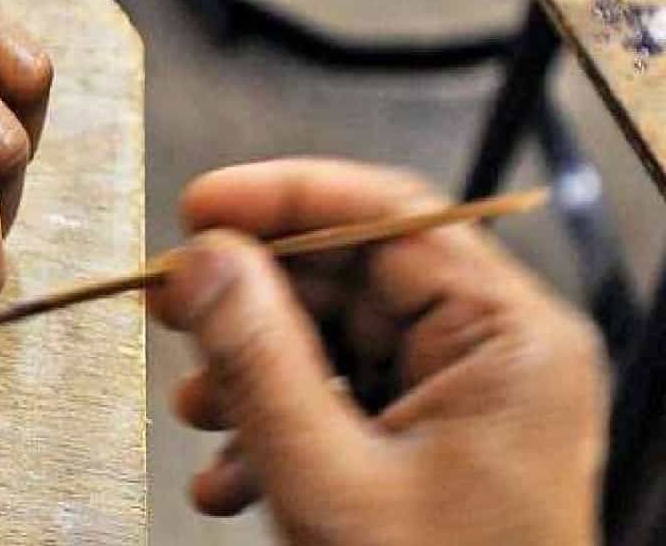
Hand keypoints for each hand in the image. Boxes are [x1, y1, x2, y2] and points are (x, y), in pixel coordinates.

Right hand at [149, 159, 607, 545]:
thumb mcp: (329, 478)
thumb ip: (258, 358)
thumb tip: (202, 260)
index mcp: (507, 339)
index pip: (388, 214)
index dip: (282, 196)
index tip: (197, 208)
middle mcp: (494, 352)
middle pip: (351, 276)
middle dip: (251, 301)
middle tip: (168, 307)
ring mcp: (462, 397)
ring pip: (334, 338)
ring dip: (252, 373)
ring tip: (196, 416)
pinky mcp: (430, 438)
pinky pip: (340, 395)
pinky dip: (276, 424)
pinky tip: (229, 476)